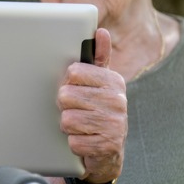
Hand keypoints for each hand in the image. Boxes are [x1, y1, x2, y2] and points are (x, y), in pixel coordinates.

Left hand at [58, 28, 126, 183]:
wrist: (108, 152)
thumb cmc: (98, 111)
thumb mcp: (100, 84)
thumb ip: (98, 58)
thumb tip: (101, 31)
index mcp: (113, 81)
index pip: (73, 72)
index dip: (67, 83)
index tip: (75, 89)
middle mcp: (118, 101)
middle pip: (66, 96)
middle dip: (65, 107)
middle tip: (76, 111)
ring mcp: (114, 125)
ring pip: (67, 119)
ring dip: (68, 126)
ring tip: (80, 126)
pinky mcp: (107, 146)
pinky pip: (74, 141)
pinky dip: (75, 143)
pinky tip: (85, 140)